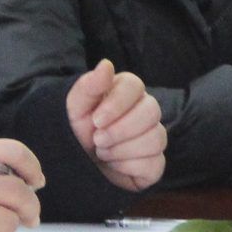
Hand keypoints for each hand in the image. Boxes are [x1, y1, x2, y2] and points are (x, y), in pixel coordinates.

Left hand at [67, 60, 166, 191]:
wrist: (74, 166)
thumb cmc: (75, 132)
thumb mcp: (74, 109)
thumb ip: (89, 86)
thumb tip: (106, 64)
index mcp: (126, 92)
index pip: (135, 85)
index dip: (117, 103)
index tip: (96, 120)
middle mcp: (145, 111)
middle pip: (152, 111)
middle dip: (120, 130)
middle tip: (97, 140)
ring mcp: (153, 137)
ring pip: (156, 139)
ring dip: (122, 150)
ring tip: (103, 153)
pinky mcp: (154, 163)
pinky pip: (155, 164)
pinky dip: (129, 167)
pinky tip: (115, 165)